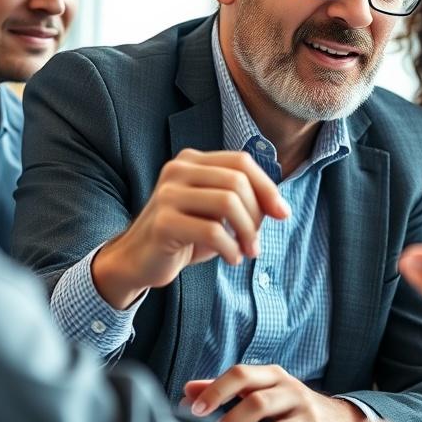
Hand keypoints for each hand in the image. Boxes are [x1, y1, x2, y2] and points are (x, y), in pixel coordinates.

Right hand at [92, 149, 290, 308]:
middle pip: (237, 181)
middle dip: (257, 214)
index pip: (242, 162)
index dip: (267, 187)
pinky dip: (230, 248)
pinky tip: (232, 259)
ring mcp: (167, 194)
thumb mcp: (216, 212)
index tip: (282, 214)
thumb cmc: (185, 235)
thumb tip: (280, 208)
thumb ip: (243, 201)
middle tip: (256, 242)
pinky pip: (212, 230)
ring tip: (247, 251)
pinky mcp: (162, 222)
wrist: (139, 260)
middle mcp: (178, 170)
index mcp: (192, 160)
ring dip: (247, 231)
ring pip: (227, 202)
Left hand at [184, 364, 363, 421]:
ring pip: (270, 418)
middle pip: (254, 397)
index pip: (240, 373)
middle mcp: (288, 386)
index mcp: (271, 374)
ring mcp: (302, 407)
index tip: (194, 410)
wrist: (336, 418)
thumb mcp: (259, 392)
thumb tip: (188, 390)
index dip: (215, 390)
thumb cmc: (285, 406)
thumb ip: (224, 391)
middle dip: (228, 417)